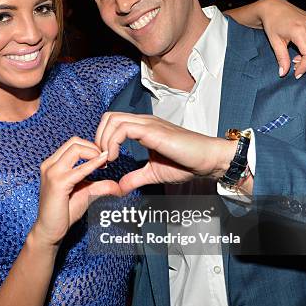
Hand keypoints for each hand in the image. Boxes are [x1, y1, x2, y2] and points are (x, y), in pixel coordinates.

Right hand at [35, 137, 121, 245]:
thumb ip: (100, 186)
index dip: (91, 147)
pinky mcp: (58, 183)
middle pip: (75, 142)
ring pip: (76, 148)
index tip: (103, 158)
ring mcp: (52, 172)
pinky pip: (80, 168)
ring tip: (104, 163)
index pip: (73, 144)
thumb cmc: (64, 212)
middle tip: (106, 159)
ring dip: (94, 153)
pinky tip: (103, 164)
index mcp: (53, 164)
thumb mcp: (85, 193)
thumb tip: (119, 186)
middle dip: (94, 147)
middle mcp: (50, 164)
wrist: (49, 230)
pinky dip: (93, 164)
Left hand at [95, 113, 234, 194]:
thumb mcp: (153, 173)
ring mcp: (148, 124)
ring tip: (109, 160)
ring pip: (113, 120)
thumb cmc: (186, 163)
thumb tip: (119, 188)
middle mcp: (143, 122)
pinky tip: (116, 158)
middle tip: (103, 160)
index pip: (112, 122)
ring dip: (104, 140)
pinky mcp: (153, 131)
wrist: (207, 160)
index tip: (105, 161)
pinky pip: (123, 129)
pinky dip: (113, 143)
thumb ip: (135, 178)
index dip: (103, 140)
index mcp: (143, 128)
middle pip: (109, 117)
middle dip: (99, 138)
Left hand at [256, 0, 305, 77]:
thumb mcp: (275, 42)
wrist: (273, 7)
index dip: (304, 68)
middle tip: (296, 68)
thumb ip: (281, 58)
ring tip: (298, 59)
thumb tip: (283, 73)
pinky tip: (303, 51)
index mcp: (300, 31)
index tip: (295, 74)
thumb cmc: (272, 23)